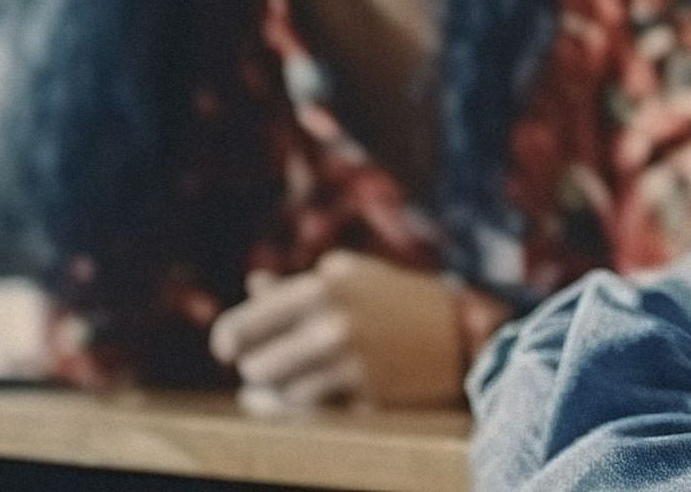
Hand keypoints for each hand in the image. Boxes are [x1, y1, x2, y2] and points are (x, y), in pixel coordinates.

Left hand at [206, 251, 491, 411]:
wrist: (461, 332)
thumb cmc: (397, 298)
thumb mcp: (351, 277)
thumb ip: (298, 286)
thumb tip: (253, 285)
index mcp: (321, 287)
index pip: (242, 327)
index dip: (228, 341)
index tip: (229, 349)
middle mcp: (332, 324)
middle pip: (256, 367)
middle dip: (259, 368)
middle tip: (264, 367)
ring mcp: (351, 364)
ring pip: (283, 395)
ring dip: (281, 392)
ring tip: (290, 382)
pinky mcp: (367, 397)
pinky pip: (313, 413)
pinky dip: (305, 408)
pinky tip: (311, 397)